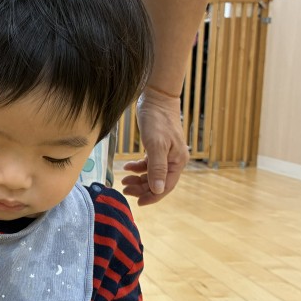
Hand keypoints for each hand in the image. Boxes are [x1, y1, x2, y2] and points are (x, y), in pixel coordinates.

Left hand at [121, 87, 188, 205]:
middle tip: (125, 190)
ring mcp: (166, 154)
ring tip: (123, 181)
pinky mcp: (157, 147)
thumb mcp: (155, 145)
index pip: (165, 186)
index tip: (138, 203)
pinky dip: (137, 167)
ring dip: (138, 179)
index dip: (152, 196)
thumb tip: (157, 190)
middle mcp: (174, 160)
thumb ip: (157, 168)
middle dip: (141, 188)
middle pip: (157, 182)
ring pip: (151, 174)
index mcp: (177, 162)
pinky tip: (126, 167)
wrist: (157, 98)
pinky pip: (148, 163)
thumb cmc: (158, 119)